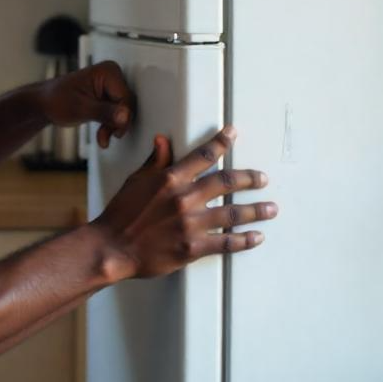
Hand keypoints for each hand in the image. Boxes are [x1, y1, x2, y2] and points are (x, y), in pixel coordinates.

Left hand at [40, 61, 135, 148]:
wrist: (44, 104)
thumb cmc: (56, 100)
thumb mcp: (80, 108)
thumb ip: (104, 112)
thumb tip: (125, 116)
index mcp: (108, 71)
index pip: (126, 98)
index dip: (123, 118)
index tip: (114, 132)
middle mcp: (112, 76)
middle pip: (127, 105)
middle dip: (117, 124)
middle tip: (104, 137)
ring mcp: (111, 86)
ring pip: (123, 112)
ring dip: (113, 127)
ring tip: (102, 138)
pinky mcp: (108, 97)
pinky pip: (117, 114)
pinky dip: (110, 126)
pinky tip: (103, 136)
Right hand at [90, 125, 276, 280]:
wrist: (111, 247)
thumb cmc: (120, 214)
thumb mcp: (135, 181)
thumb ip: (155, 161)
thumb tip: (163, 140)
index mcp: (170, 179)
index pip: (203, 155)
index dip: (221, 142)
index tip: (233, 133)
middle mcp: (184, 198)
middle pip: (226, 182)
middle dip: (249, 179)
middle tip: (262, 178)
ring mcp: (191, 224)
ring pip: (233, 213)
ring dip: (256, 210)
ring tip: (271, 208)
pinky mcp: (193, 248)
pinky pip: (226, 243)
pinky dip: (244, 240)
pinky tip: (256, 237)